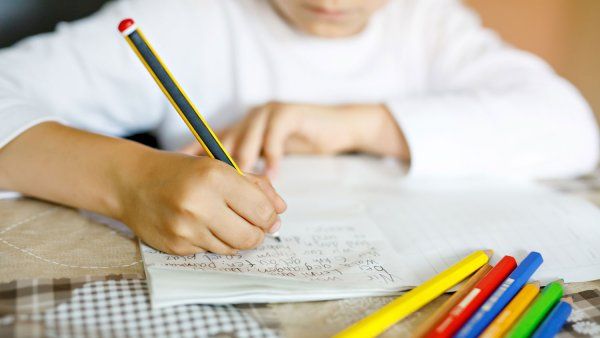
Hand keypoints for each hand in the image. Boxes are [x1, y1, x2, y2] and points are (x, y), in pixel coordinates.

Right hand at [118, 151, 286, 255]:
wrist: (133, 182)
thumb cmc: (182, 172)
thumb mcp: (220, 166)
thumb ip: (256, 185)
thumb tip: (280, 210)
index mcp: (215, 177)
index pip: (261, 210)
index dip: (270, 216)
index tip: (268, 216)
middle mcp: (199, 204)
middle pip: (250, 236)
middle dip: (257, 233)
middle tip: (252, 225)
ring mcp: (185, 228)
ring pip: (232, 248)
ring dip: (235, 238)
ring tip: (223, 221)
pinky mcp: (175, 246)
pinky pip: (210, 252)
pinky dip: (212, 242)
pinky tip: (201, 226)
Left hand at [180, 103, 408, 175]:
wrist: (337, 126)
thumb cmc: (301, 143)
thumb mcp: (270, 155)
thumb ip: (250, 168)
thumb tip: (225, 194)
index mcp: (242, 127)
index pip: (211, 140)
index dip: (194, 153)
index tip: (179, 172)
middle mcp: (250, 118)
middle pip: (226, 141)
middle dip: (219, 167)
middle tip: (213, 190)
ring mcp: (268, 113)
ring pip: (248, 139)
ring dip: (245, 164)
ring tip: (241, 187)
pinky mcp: (288, 113)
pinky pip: (275, 137)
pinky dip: (273, 157)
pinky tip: (274, 175)